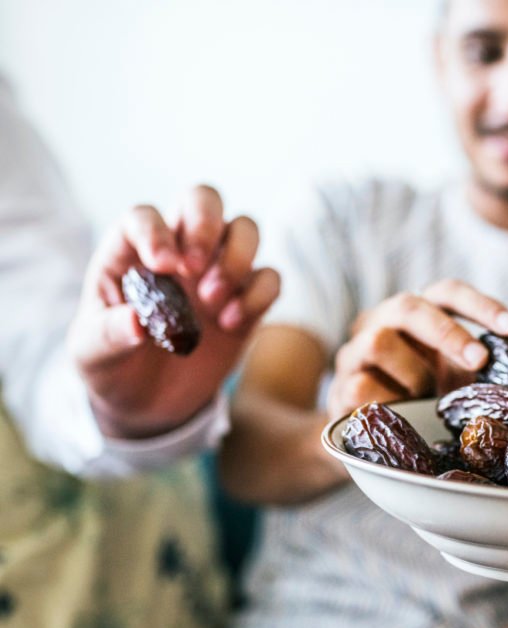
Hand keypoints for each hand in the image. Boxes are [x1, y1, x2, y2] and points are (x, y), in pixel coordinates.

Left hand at [69, 185, 279, 437]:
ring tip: (212, 299)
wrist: (148, 403)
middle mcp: (178, 250)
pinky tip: (230, 324)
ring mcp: (216, 270)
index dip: (154, 231)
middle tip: (195, 267)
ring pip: (245, 228)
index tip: (163, 266)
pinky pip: (270, 277)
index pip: (144, 216)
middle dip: (205, 222)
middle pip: (203, 199)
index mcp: (131, 251)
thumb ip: (109, 335)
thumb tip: (137, 323)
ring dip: (237, 257)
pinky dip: (258, 295)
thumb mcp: (92, 354)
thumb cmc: (112, 364)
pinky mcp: (246, 299)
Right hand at [327, 279, 507, 416]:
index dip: (481, 306)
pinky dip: (390, 401)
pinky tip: (401, 412)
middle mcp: (381, 322)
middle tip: (479, 362)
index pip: (447, 292)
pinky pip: (363, 385)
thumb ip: (477, 365)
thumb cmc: (421, 398)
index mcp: (415, 313)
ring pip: (381, 342)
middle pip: (410, 306)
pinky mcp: (339, 385)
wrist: (369, 441)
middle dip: (448, 333)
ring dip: (414, 375)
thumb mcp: (453, 376)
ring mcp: (354, 351)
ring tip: (425, 397)